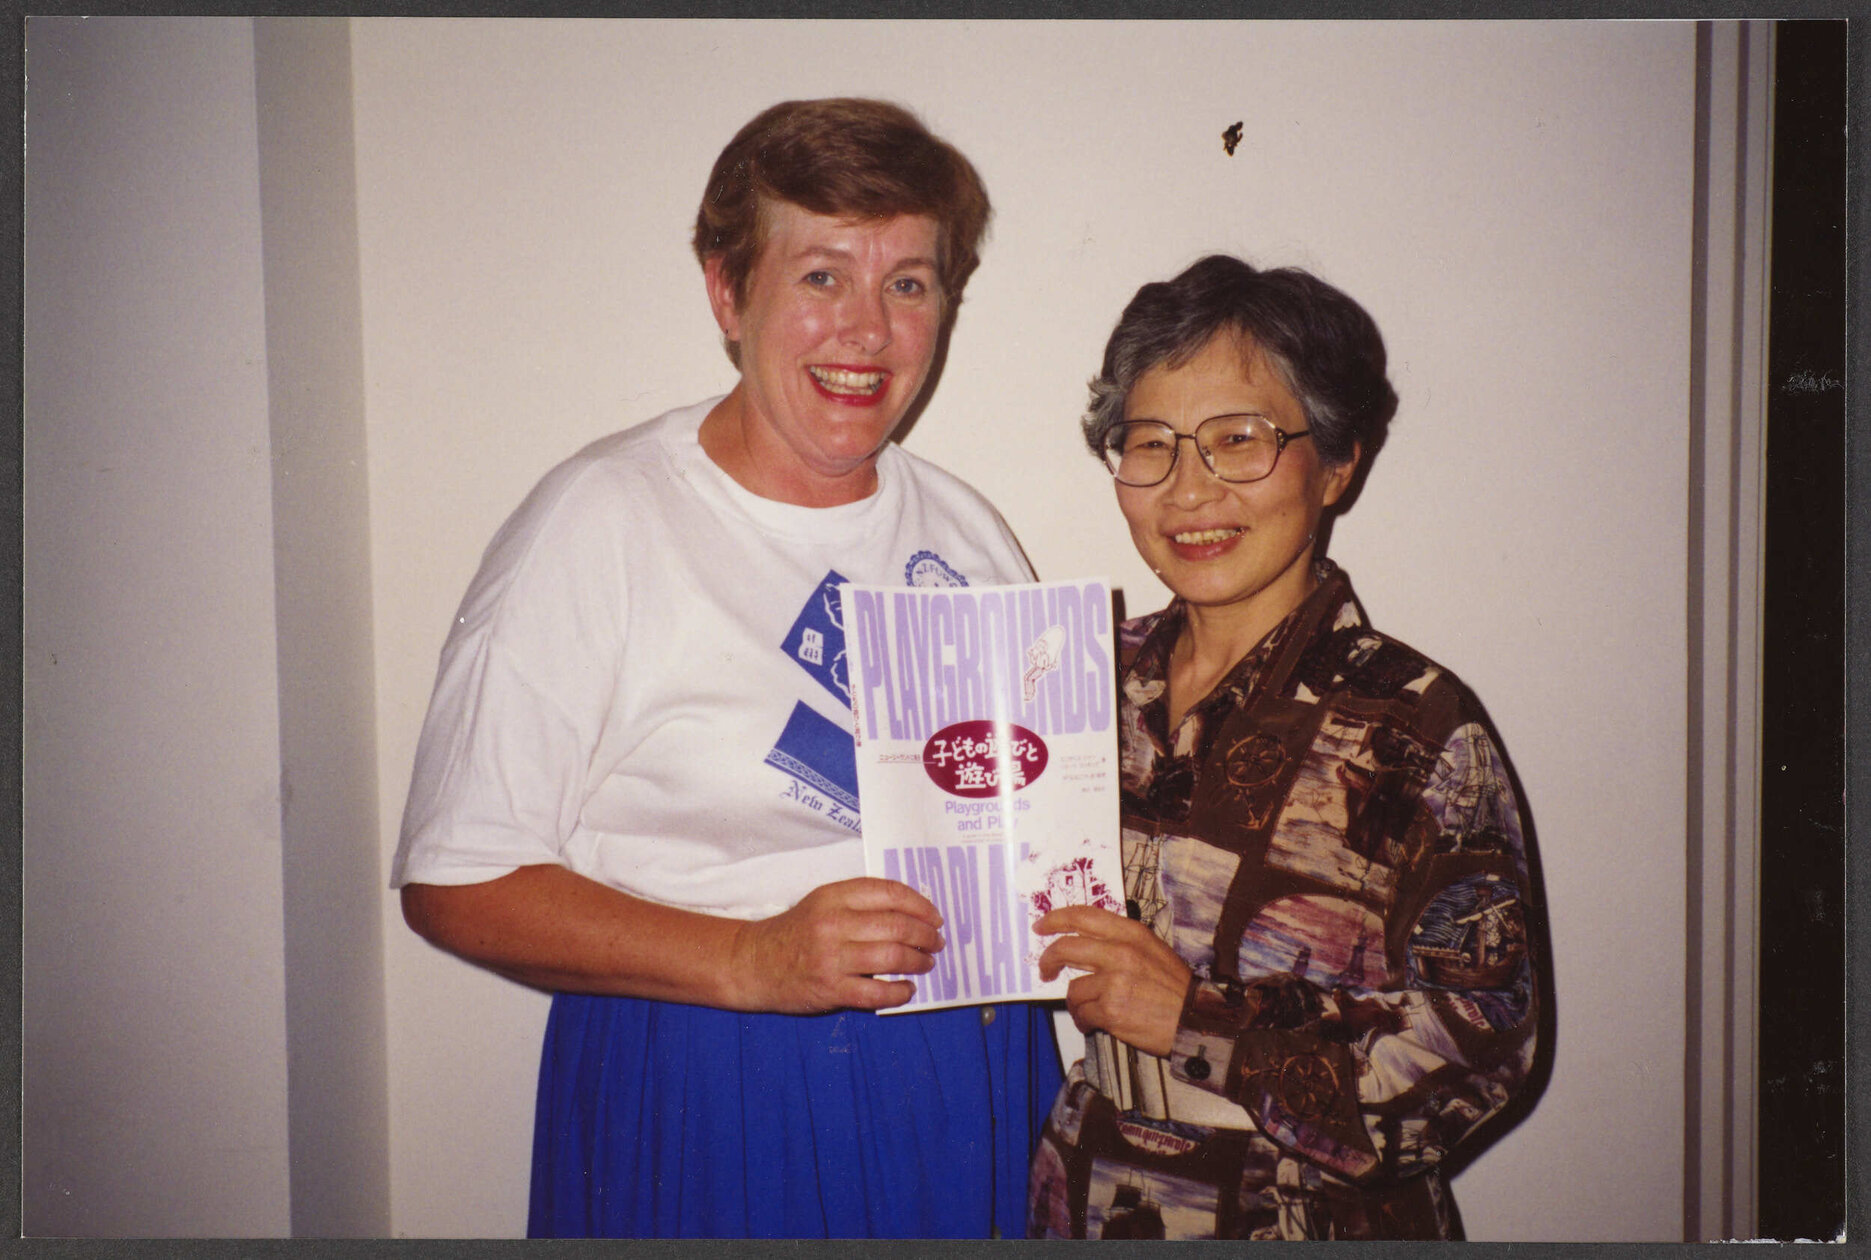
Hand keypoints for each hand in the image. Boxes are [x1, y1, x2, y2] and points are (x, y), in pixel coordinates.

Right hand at [730, 877, 944, 1013]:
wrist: (753, 963)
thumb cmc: (795, 932)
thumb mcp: (822, 903)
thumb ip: (860, 903)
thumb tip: (911, 913)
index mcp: (834, 896)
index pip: (889, 893)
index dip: (920, 905)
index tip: (934, 917)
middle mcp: (833, 923)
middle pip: (897, 925)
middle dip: (925, 936)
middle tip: (936, 943)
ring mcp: (831, 958)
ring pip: (891, 957)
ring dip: (918, 962)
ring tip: (926, 964)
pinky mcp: (829, 989)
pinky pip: (876, 992)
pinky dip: (899, 992)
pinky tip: (907, 990)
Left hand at [1037, 904, 1191, 1057]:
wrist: (1195, 1021)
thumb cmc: (1176, 990)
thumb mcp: (1152, 951)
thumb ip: (1120, 943)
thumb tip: (1084, 944)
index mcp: (1132, 934)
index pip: (1084, 916)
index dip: (1057, 919)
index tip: (1041, 926)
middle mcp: (1121, 953)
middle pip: (1066, 948)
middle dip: (1048, 959)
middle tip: (1045, 970)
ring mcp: (1114, 982)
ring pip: (1073, 989)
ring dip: (1078, 1004)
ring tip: (1094, 1011)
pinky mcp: (1111, 1010)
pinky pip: (1081, 1013)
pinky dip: (1085, 1021)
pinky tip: (1098, 1023)